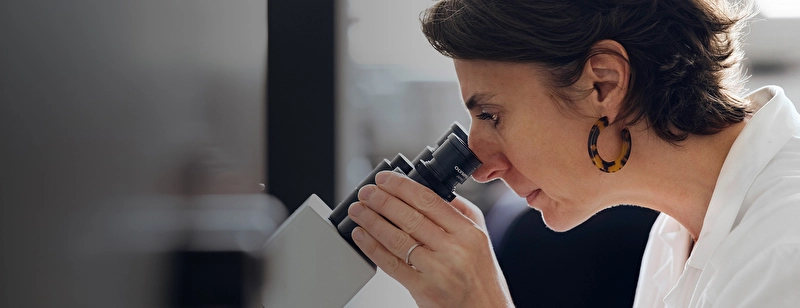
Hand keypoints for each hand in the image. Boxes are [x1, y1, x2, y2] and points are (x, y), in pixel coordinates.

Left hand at [348, 171, 512, 307]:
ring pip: (398, 239)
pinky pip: (392, 265)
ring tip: (358, 211)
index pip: (430, 201)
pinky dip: (373, 248)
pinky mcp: (423, 290)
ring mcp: (438, 271)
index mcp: (469, 233)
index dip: (402, 187)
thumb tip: (435, 191)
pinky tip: (362, 236)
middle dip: (382, 200)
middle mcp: (454, 250)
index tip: (385, 180)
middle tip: (366, 192)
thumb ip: (461, 213)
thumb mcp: (481, 240)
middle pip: (411, 217)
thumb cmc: (482, 280)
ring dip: (372, 221)